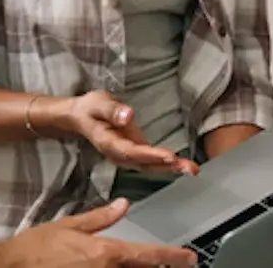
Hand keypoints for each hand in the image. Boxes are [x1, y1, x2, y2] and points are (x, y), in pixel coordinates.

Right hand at [0, 198, 196, 266]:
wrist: (10, 267)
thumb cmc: (35, 248)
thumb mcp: (69, 225)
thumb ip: (100, 218)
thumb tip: (122, 206)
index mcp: (104, 253)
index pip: (146, 256)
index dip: (171, 257)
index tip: (189, 258)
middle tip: (176, 265)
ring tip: (152, 266)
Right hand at [66, 91, 199, 174]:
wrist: (80, 118)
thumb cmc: (90, 109)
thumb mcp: (98, 103)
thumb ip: (112, 110)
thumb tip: (128, 116)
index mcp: (107, 142)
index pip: (130, 151)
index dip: (150, 155)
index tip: (169, 155)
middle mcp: (117, 154)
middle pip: (143, 164)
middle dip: (166, 167)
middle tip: (189, 168)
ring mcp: (126, 156)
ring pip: (148, 166)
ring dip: (170, 168)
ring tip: (191, 169)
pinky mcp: (133, 153)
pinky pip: (150, 162)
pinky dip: (166, 165)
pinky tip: (181, 165)